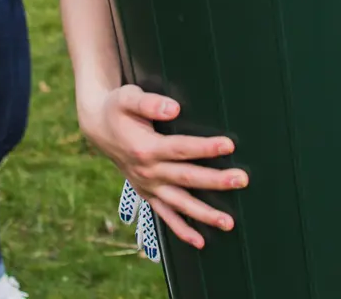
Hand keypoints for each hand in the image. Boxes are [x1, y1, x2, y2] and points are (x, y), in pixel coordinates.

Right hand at [78, 84, 248, 248]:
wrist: (98, 127)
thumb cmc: (117, 108)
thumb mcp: (127, 98)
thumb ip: (149, 102)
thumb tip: (174, 108)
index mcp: (145, 148)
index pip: (181, 149)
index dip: (205, 148)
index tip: (229, 145)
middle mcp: (148, 171)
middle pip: (187, 178)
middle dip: (216, 180)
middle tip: (241, 180)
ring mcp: (148, 185)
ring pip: (180, 203)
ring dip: (204, 214)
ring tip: (228, 222)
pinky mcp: (147, 193)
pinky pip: (165, 215)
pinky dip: (181, 230)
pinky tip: (200, 241)